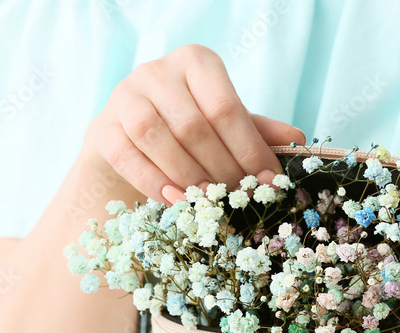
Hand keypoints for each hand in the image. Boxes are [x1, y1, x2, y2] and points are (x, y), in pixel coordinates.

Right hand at [83, 44, 304, 204]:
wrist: (132, 143)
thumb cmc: (190, 132)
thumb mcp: (227, 127)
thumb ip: (257, 130)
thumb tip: (298, 141)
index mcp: (197, 63)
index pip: (225, 107)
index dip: (249, 148)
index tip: (268, 181)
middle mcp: (157, 70)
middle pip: (193, 125)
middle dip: (222, 169)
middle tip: (240, 199)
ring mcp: (124, 95)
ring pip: (156, 137)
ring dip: (187, 176)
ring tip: (209, 203)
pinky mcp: (101, 126)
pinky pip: (127, 156)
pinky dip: (154, 182)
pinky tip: (176, 202)